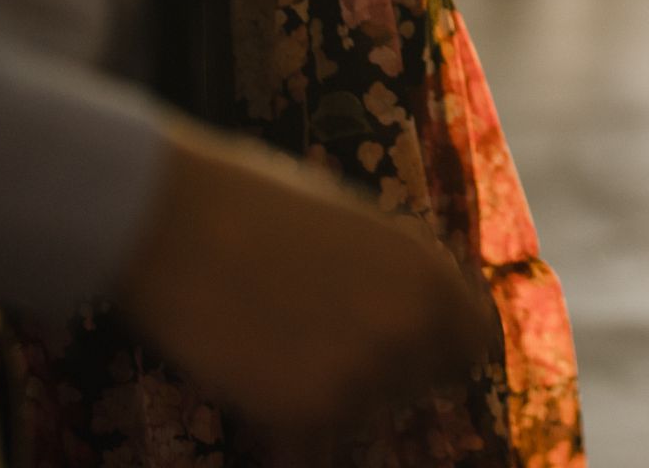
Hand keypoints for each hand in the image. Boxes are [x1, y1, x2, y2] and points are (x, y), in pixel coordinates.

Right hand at [114, 122, 497, 447]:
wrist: (177, 223)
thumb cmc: (262, 208)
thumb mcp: (362, 229)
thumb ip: (400, 280)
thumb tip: (420, 322)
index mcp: (432, 276)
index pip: (470, 344)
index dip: (438, 347)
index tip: (405, 347)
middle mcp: (412, 331)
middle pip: (420, 383)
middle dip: (383, 370)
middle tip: (320, 337)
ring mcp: (362, 378)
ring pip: (365, 411)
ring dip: (334, 394)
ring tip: (279, 341)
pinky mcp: (305, 416)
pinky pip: (315, 441)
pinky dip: (289, 424)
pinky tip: (256, 372)